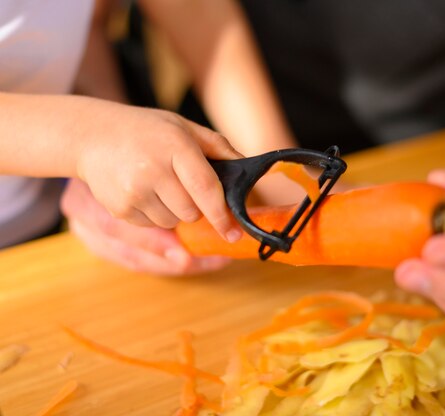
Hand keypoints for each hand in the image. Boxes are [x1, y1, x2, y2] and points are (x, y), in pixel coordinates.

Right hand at [73, 99, 242, 240]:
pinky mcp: (120, 208)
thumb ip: (218, 146)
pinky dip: (154, 214)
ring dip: (174, 211)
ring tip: (158, 184)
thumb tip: (249, 167)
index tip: (234, 233)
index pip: (207, 189)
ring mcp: (134, 191)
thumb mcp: (183, 127)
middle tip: (181, 185)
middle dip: (195, 207)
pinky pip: (152, 225)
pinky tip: (141, 190)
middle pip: (192, 212)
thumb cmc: (147, 130)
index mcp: (176, 146)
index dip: (223, 215)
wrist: (92, 135)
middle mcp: (153, 169)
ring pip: (173, 222)